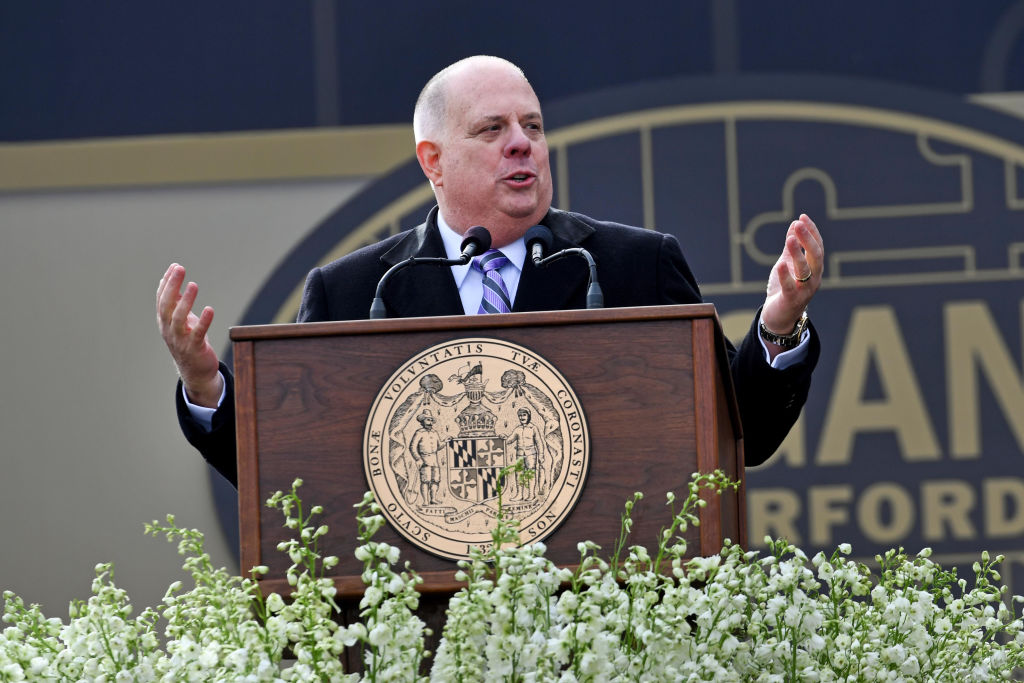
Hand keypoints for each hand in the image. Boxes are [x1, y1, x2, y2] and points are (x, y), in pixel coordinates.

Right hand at [156, 263, 223, 407]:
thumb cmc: (189, 341)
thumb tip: (171, 278)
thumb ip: (176, 301)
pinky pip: (198, 333)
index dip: (167, 282)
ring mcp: (180, 339)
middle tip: (180, 269)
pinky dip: (203, 321)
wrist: (195, 370)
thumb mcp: (181, 320)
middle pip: (166, 305)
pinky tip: (209, 310)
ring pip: (179, 318)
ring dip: (186, 301)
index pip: (161, 298)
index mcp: (164, 321)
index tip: (175, 266)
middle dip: (172, 286)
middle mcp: (169, 329)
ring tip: (193, 285)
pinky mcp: (195, 348)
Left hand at [761, 214, 823, 350]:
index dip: (811, 231)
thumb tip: (793, 226)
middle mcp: (814, 278)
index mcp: (815, 269)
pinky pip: (790, 287)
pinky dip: (786, 275)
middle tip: (798, 224)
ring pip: (805, 270)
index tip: (802, 217)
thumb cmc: (785, 289)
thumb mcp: (788, 264)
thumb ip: (792, 248)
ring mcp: (804, 290)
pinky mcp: (791, 300)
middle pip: (815, 256)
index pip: (817, 247)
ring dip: (798, 253)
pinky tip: (780, 264)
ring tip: (791, 238)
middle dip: (808, 239)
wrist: (779, 316)